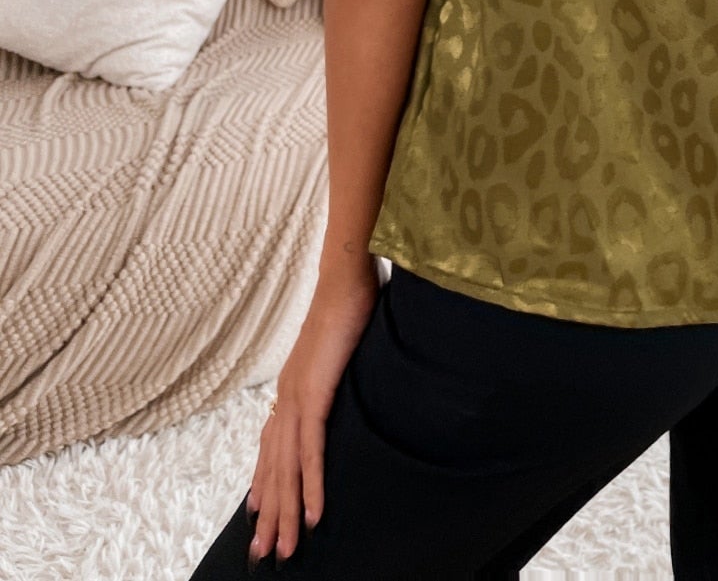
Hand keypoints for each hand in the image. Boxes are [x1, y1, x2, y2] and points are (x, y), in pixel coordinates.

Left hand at [245, 257, 380, 566]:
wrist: (345, 274)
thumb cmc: (349, 302)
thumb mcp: (341, 347)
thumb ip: (337, 368)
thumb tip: (345, 376)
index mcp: (292, 387)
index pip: (272, 447)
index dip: (265, 483)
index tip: (258, 514)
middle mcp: (286, 397)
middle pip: (274, 468)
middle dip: (269, 514)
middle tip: (264, 553)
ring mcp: (297, 397)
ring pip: (288, 469)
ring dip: (286, 513)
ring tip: (285, 549)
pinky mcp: (313, 394)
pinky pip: (310, 451)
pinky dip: (311, 485)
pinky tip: (313, 515)